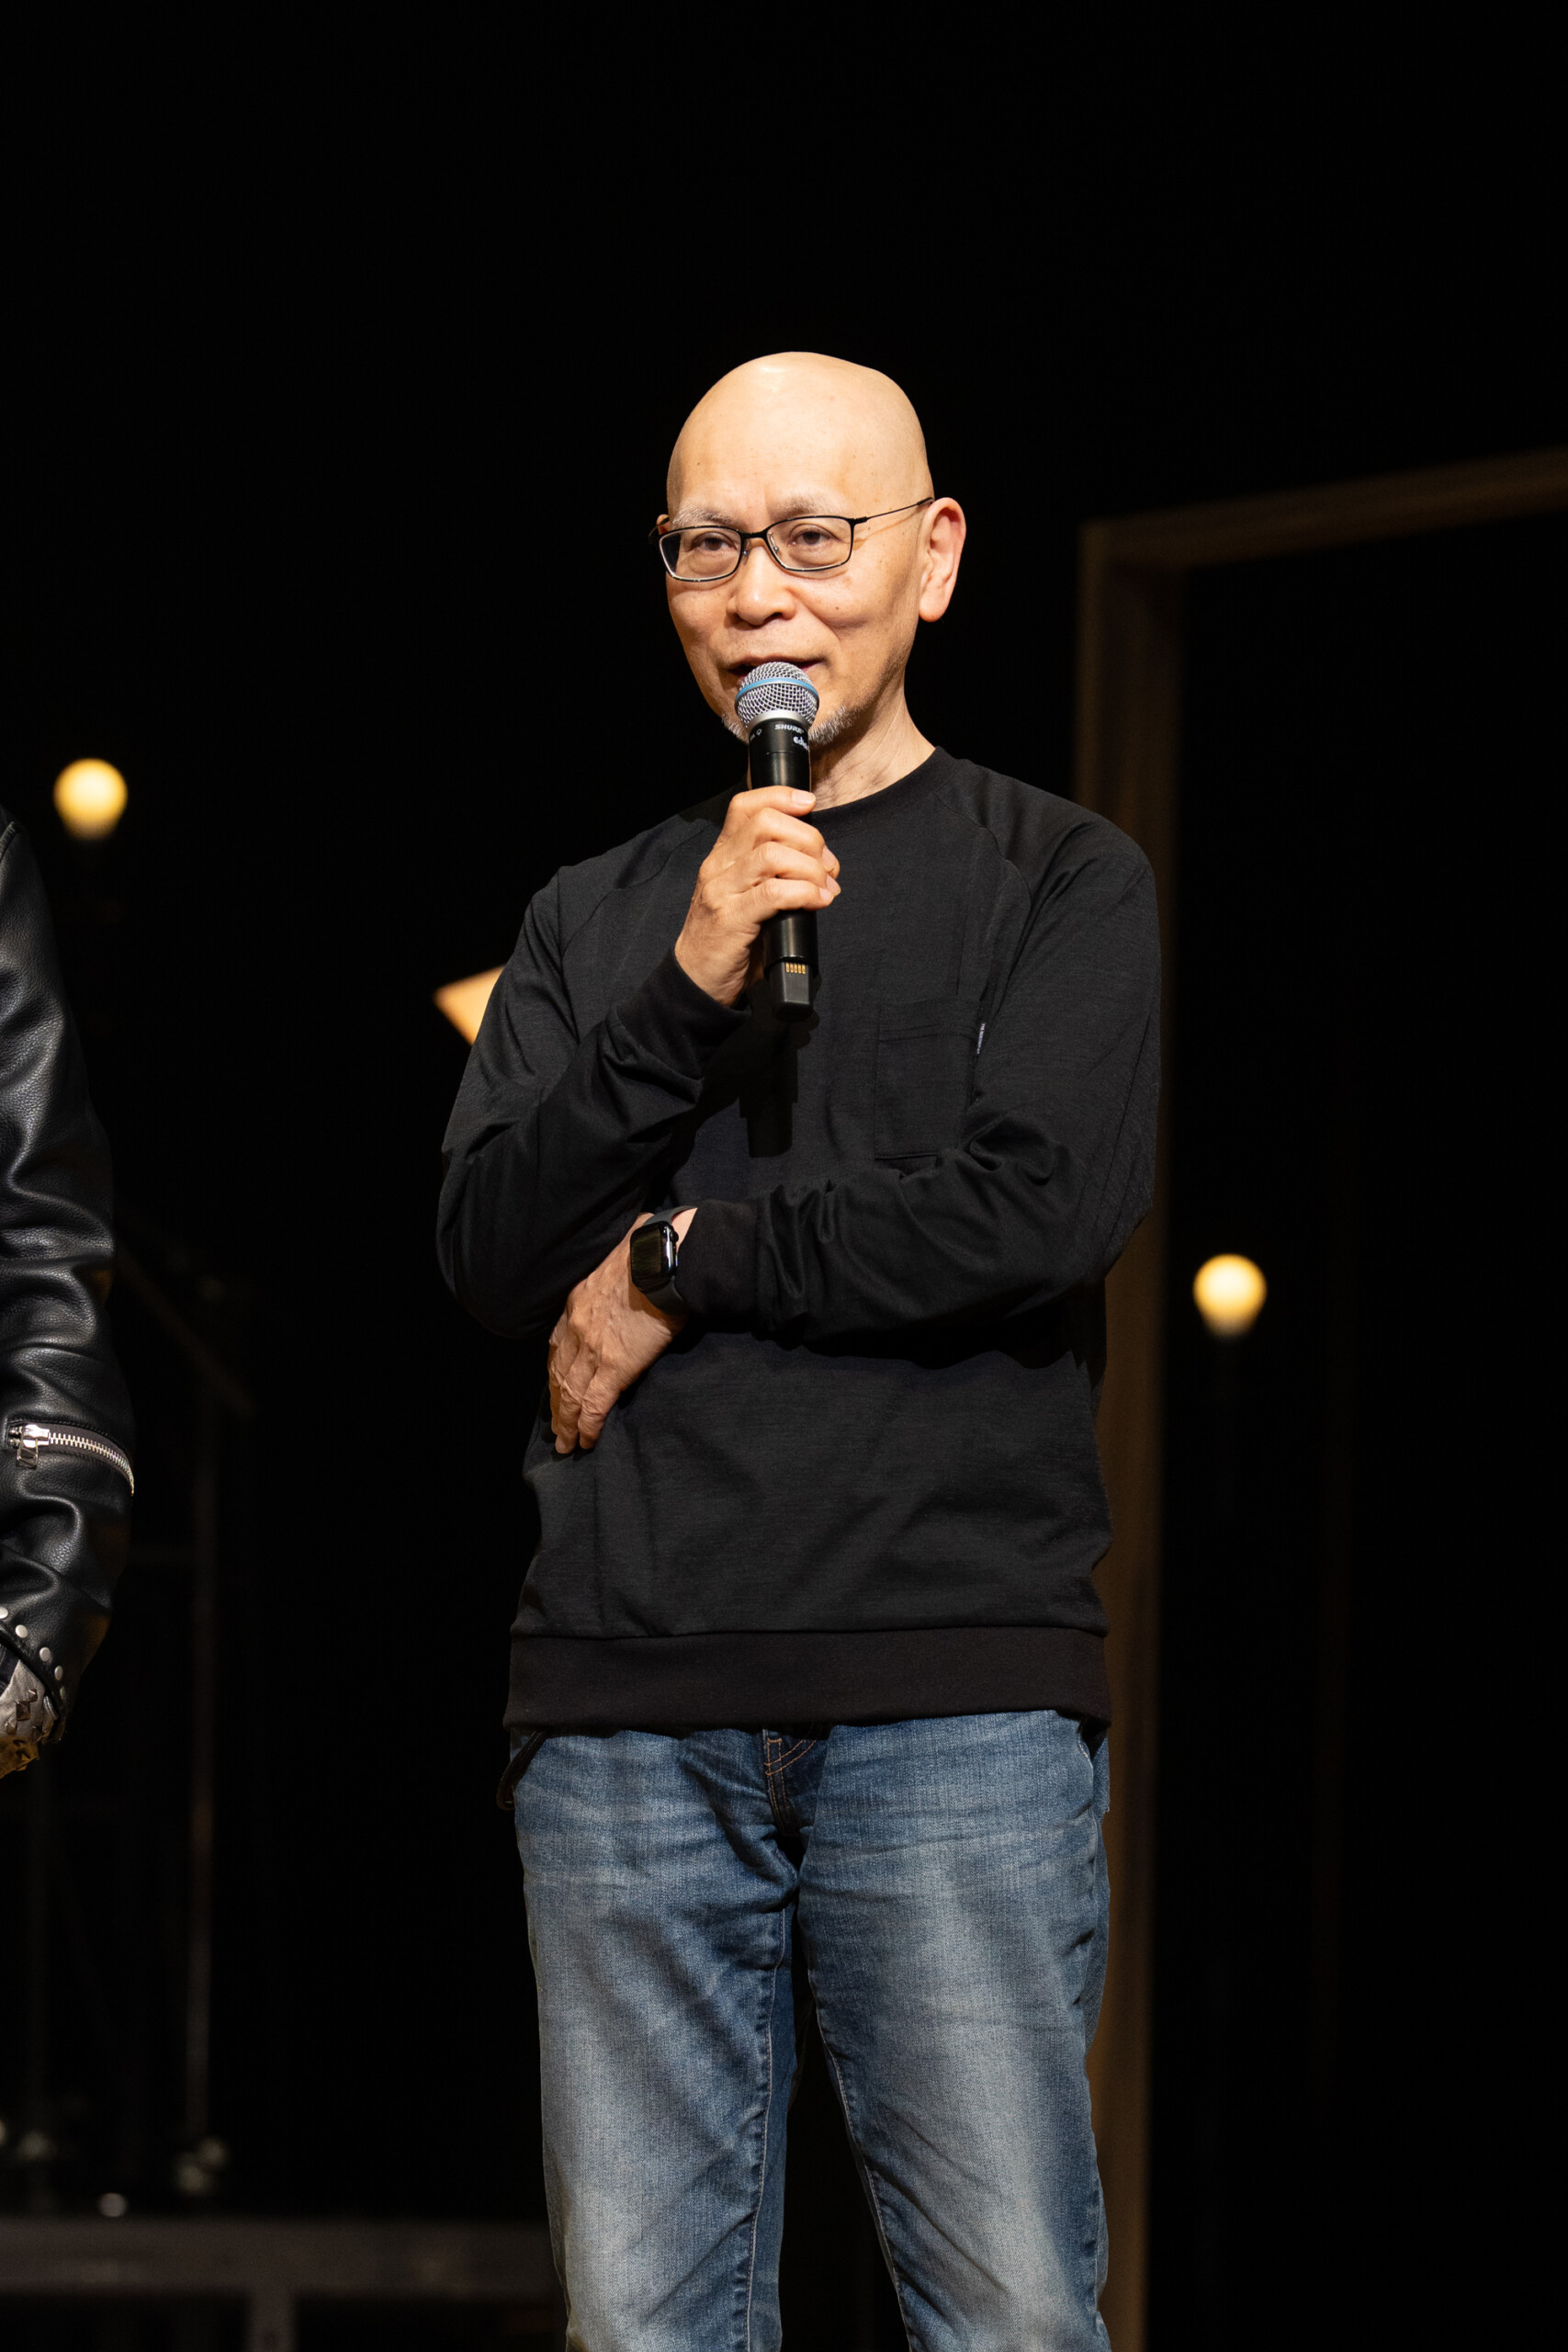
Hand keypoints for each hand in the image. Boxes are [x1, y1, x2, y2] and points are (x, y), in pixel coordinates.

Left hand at [548, 1211, 695, 1453]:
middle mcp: (577, 1327)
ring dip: (567, 1422)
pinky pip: (594, 1404)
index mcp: (578, 1302)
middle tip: (556, 1428)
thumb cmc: (651, 1250)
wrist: (665, 1260)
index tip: (557, 1386)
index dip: (556, 1370)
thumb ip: (616, 1271)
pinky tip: (585, 1442)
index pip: (558, 1345)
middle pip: (558, 1374)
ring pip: (571, 1394)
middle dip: (556, 1404)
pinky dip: (587, 1426)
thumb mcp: (619, 1256)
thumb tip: (632, 1262)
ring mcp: (592, 1349)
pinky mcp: (614, 1367)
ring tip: (567, 1443)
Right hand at [675, 786, 839, 1005]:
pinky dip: (805, 893)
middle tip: (827, 865)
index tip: (810, 805)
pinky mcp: (731, 920)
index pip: (745, 806)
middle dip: (807, 838)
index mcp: (722, 856)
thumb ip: (771, 873)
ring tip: (825, 887)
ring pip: (772, 855)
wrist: (696, 980)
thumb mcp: (745, 895)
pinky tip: (818, 902)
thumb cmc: (729, 939)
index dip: (781, 797)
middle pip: (765, 824)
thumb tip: (820, 861)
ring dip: (810, 867)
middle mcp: (718, 867)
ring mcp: (722, 892)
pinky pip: (774, 893)